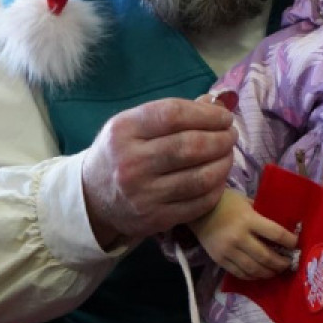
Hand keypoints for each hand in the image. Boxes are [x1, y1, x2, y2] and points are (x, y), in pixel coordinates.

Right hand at [81, 97, 237, 245]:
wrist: (91, 199)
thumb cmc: (119, 153)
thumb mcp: (132, 125)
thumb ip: (171, 114)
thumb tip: (215, 103)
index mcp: (124, 130)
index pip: (173, 115)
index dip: (207, 114)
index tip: (224, 116)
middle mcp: (131, 163)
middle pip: (190, 146)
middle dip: (221, 139)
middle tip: (231, 136)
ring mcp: (143, 194)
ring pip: (199, 178)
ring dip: (224, 164)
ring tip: (228, 155)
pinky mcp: (154, 219)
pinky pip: (198, 204)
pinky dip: (216, 189)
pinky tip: (219, 178)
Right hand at [189, 190, 296, 279]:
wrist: (197, 211)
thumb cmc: (226, 202)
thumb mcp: (246, 201)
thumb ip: (261, 214)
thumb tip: (281, 226)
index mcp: (248, 219)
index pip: (276, 233)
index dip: (290, 241)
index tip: (296, 244)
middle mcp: (239, 237)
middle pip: (267, 256)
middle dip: (281, 262)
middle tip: (289, 263)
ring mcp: (229, 251)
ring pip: (254, 269)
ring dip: (269, 272)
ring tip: (277, 271)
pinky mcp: (220, 260)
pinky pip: (240, 273)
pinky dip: (253, 276)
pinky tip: (260, 274)